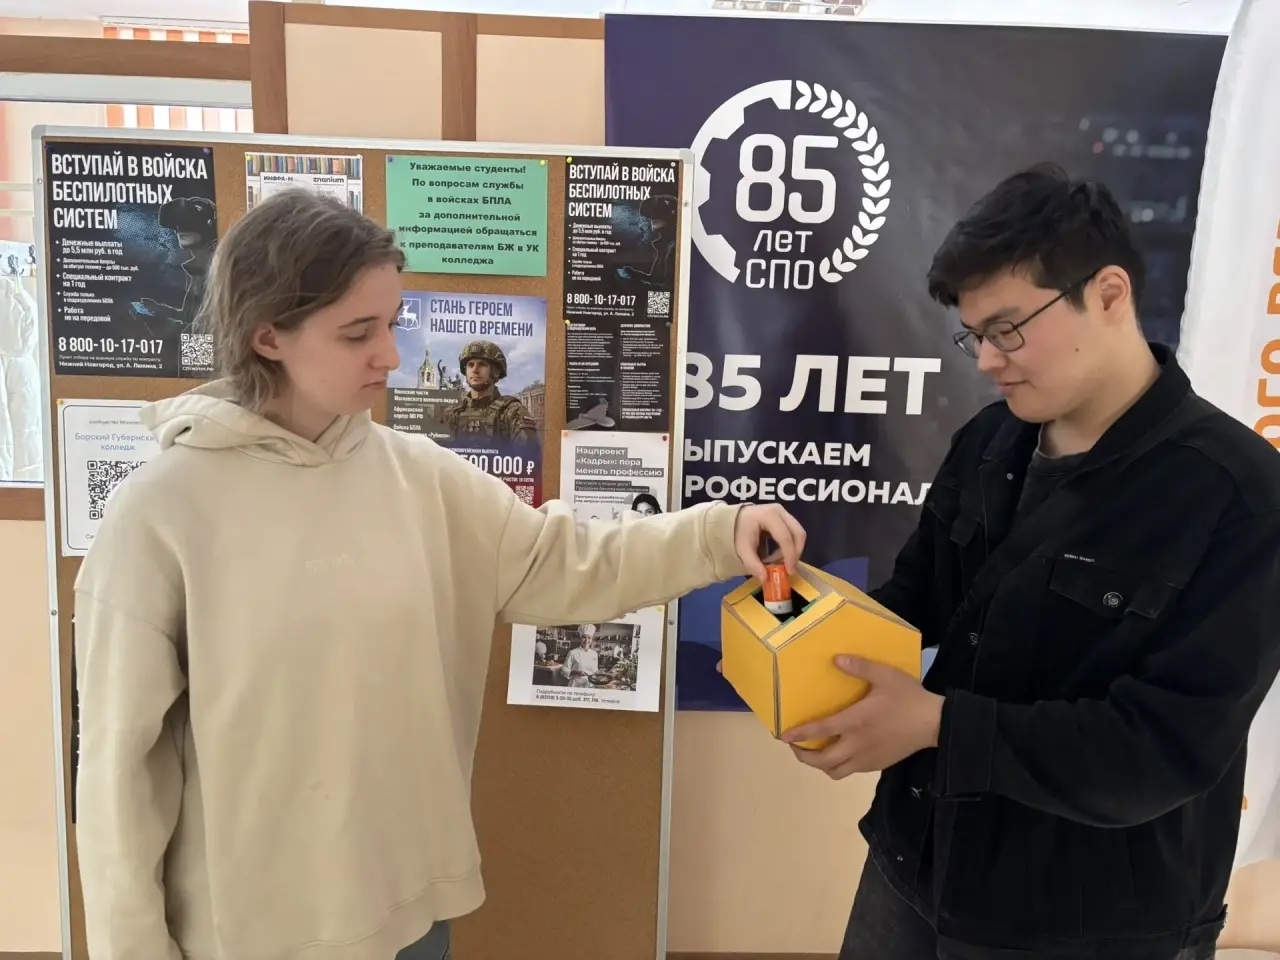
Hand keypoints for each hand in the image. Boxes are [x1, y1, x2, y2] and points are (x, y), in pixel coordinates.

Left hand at [733, 504, 805, 581]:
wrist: (736, 518)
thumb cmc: (739, 531)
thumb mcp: (743, 549)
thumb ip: (753, 564)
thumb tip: (765, 578)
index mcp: (769, 515)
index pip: (785, 537)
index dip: (789, 555)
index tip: (789, 571)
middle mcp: (780, 511)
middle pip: (798, 534)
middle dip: (795, 553)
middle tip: (789, 568)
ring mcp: (784, 513)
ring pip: (799, 534)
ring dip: (793, 551)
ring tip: (779, 561)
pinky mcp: (786, 517)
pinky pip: (794, 533)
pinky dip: (791, 546)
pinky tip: (780, 555)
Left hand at [785, 656, 943, 779]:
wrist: (934, 724)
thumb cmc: (908, 698)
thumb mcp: (885, 675)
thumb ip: (860, 667)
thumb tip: (836, 660)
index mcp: (854, 722)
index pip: (820, 732)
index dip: (798, 735)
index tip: (783, 736)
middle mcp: (856, 744)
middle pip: (822, 761)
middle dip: (803, 756)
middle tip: (795, 746)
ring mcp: (867, 758)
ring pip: (835, 772)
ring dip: (820, 765)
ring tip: (815, 753)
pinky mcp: (877, 765)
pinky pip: (850, 771)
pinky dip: (839, 766)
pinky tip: (840, 753)